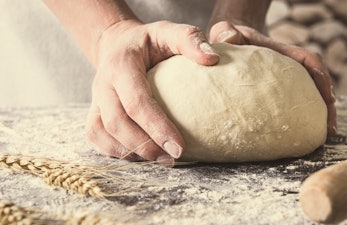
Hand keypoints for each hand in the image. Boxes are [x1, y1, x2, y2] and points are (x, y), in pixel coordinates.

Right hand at [85, 20, 218, 164]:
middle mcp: (103, 84)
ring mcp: (95, 99)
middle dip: (144, 146)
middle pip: (117, 122)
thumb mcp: (168, 31)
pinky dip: (114, 151)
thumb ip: (188, 39)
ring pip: (102, 133)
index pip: (136, 101)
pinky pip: (96, 137)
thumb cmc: (149, 42)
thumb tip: (212, 59)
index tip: (180, 147)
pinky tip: (140, 156)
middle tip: (173, 159)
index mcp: (121, 65)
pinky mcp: (94, 111)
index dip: (156, 126)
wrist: (119, 45)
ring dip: (130, 152)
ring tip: (160, 160)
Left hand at [209, 21, 336, 135]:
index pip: (308, 60)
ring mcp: (282, 78)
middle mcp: (287, 65)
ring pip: (307, 95)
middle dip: (326, 104)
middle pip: (315, 82)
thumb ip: (225, 31)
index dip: (321, 78)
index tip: (329, 98)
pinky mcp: (275, 91)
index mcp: (279, 51)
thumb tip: (231, 39)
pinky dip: (298, 119)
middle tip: (329, 129)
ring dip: (317, 114)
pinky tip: (296, 138)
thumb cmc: (226, 37)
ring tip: (320, 138)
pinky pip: (291, 104)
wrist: (225, 41)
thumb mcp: (224, 30)